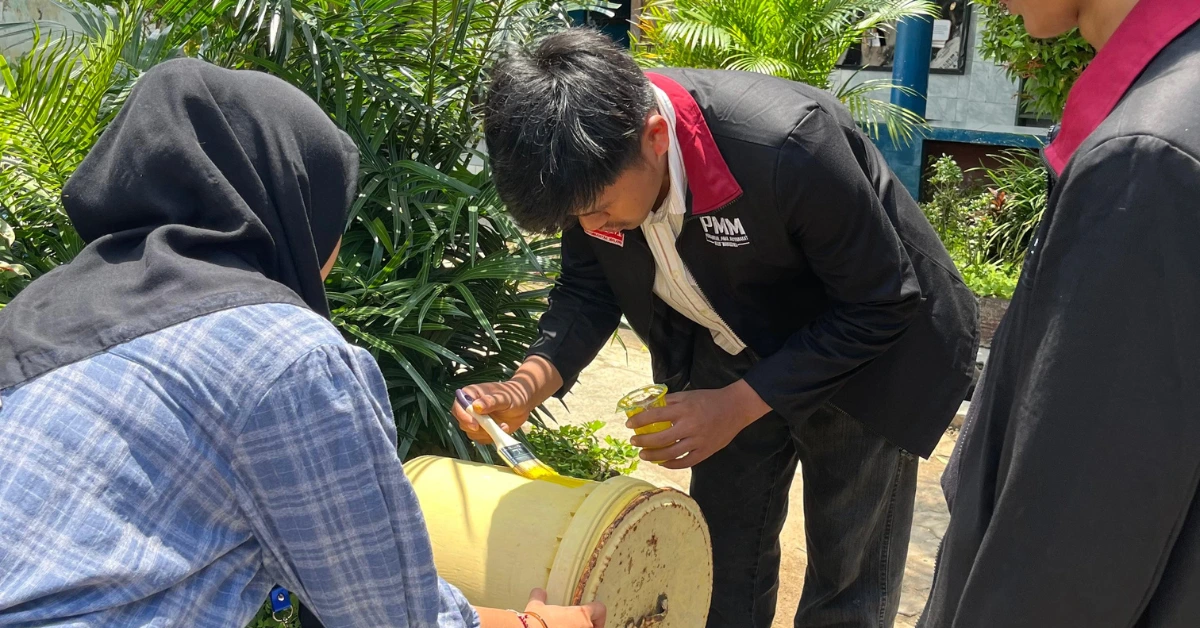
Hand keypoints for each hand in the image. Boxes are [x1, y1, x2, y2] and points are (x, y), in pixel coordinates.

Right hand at [452, 357, 563, 443]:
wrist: (524, 404)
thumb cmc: (513, 395)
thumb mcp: (503, 397)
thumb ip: (490, 401)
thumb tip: (476, 406)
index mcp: (471, 395)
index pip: (458, 406)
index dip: (463, 416)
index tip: (475, 424)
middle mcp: (470, 408)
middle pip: (462, 422)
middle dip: (476, 428)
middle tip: (491, 428)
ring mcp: (476, 420)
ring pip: (471, 433)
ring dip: (487, 433)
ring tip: (503, 425)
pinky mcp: (483, 430)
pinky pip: (481, 439)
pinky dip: (492, 437)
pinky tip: (503, 428)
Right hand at [524, 588, 605, 627]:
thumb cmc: (536, 622)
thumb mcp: (537, 606)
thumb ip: (540, 597)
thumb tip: (538, 592)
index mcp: (580, 614)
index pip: (599, 609)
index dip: (596, 612)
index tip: (592, 615)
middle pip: (596, 627)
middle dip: (589, 627)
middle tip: (577, 626)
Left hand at [626, 379, 770, 468]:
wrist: (735, 408)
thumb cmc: (709, 399)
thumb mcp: (688, 395)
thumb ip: (669, 401)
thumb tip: (647, 404)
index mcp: (684, 409)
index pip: (655, 415)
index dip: (639, 421)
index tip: (629, 425)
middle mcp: (690, 426)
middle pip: (660, 438)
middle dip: (643, 441)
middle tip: (634, 442)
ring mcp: (698, 440)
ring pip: (671, 453)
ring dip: (653, 456)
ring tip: (643, 455)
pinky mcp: (706, 451)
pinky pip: (685, 462)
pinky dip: (672, 464)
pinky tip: (662, 463)